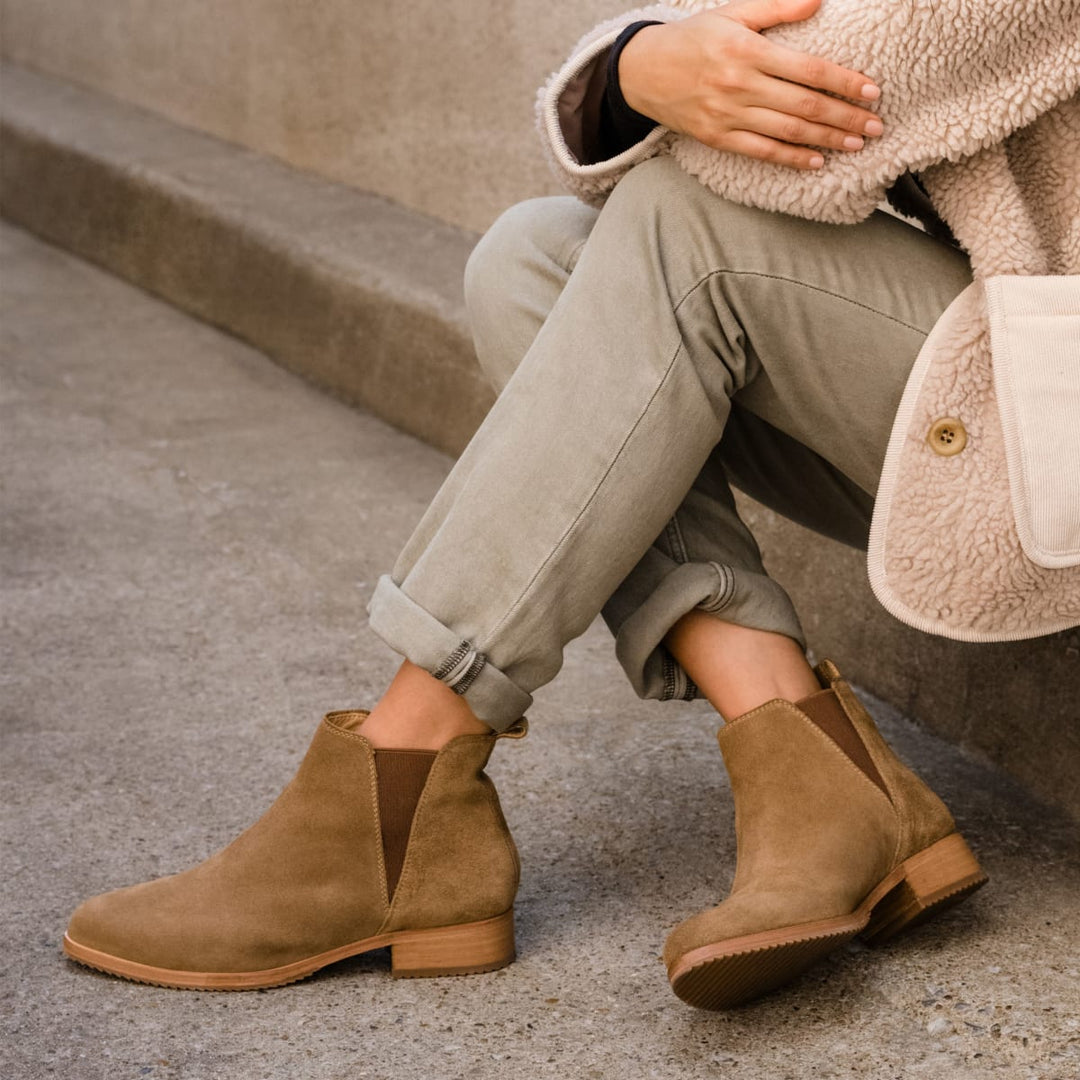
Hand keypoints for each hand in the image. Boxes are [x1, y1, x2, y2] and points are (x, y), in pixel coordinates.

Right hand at [618, 0, 883, 169]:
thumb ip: (776, 8)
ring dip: (826, 139)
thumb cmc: (693, 38)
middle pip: (804, 105)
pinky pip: (761, 151)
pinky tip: (816, 160)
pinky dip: (791, 157)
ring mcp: (728, 115)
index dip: (844, 82)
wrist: (643, 72)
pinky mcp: (717, 137)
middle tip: (876, 126)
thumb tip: (818, 1)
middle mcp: (740, 85)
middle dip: (844, 117)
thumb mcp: (733, 13)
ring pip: (788, 131)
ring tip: (856, 144)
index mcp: (748, 51)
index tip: (871, 91)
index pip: (809, 70)